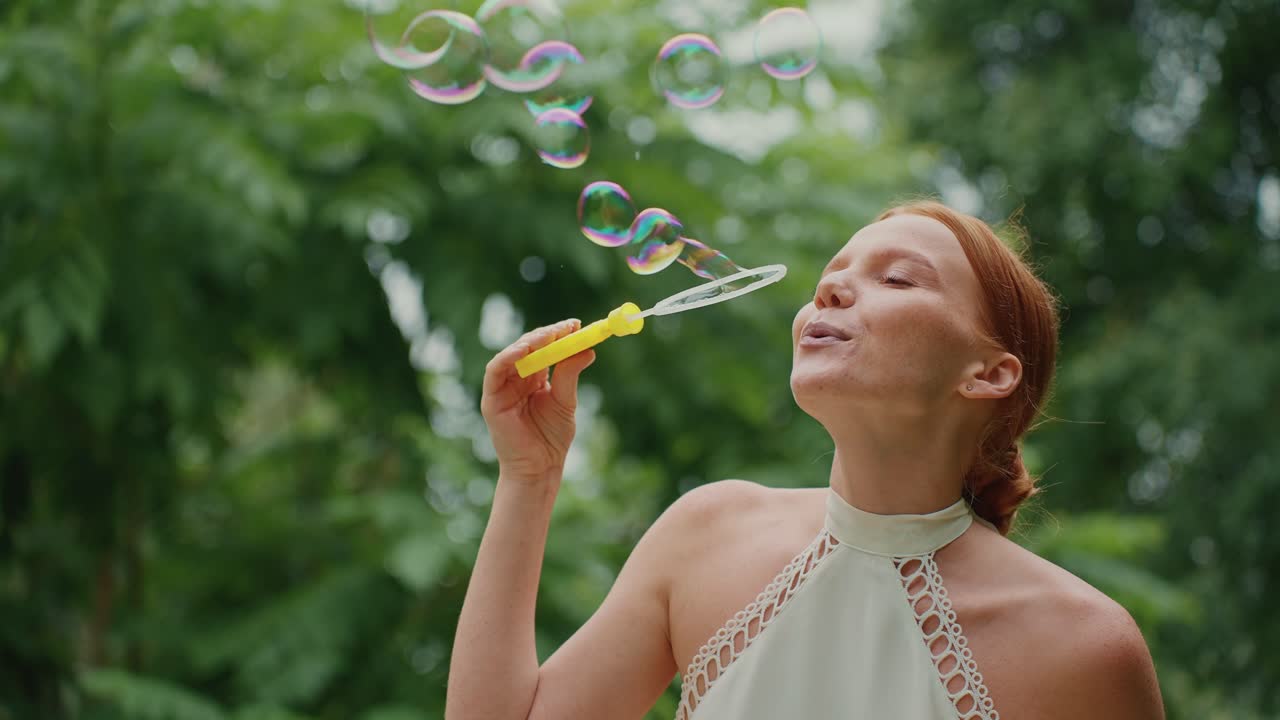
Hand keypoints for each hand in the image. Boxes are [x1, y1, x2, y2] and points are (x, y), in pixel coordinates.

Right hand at [480, 319, 595, 482]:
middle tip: (567, 327)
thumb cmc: (551, 437)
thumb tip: (588, 350)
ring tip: (550, 335)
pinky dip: (508, 357)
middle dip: (547, 334)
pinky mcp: (491, 399)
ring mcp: (502, 388)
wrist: (540, 467)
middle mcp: (516, 379)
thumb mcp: (565, 401)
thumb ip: (570, 375)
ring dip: (531, 342)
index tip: (576, 325)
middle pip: (528, 347)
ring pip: (512, 354)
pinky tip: (525, 350)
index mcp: (534, 378)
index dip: (558, 334)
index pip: (544, 348)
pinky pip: (495, 370)